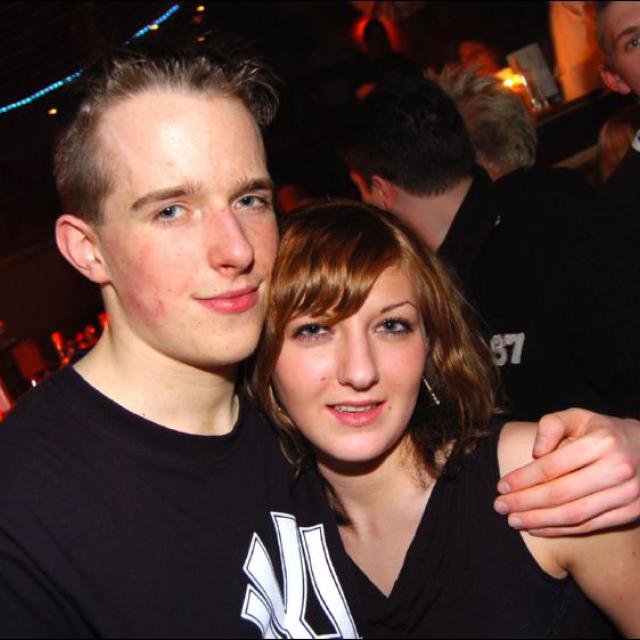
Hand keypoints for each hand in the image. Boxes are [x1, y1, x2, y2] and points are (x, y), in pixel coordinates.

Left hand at [494, 409, 639, 535]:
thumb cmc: (602, 431)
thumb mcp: (577, 416)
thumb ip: (551, 425)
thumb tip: (535, 452)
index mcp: (601, 442)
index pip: (552, 466)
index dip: (523, 479)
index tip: (501, 486)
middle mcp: (618, 469)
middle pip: (561, 494)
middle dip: (525, 503)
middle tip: (500, 507)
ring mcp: (628, 494)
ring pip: (575, 515)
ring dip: (540, 521)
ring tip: (514, 520)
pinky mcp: (632, 512)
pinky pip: (590, 526)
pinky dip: (561, 530)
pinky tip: (538, 528)